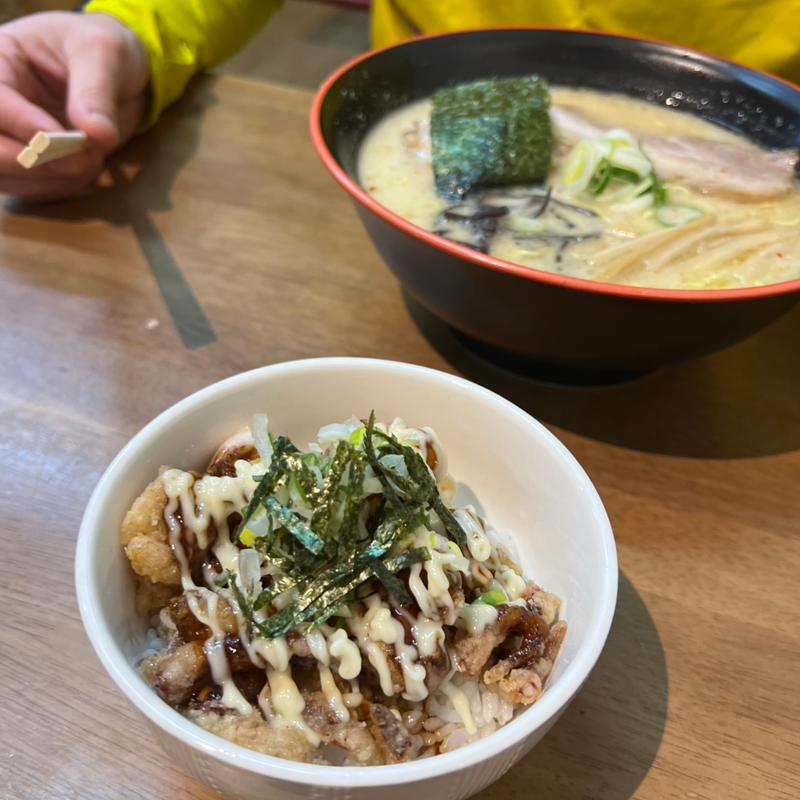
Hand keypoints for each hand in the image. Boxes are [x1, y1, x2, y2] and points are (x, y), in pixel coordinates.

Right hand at [0, 11, 148, 199]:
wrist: (117, 72)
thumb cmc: (102, 48)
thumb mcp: (105, 51)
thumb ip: (97, 90)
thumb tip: (94, 133)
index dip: (21, 125)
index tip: (58, 140)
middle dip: (33, 163)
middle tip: (82, 160)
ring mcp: (8, 133)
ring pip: (6, 175)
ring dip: (51, 180)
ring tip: (91, 162)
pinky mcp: (27, 161)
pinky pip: (29, 189)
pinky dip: (59, 189)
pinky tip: (85, 173)